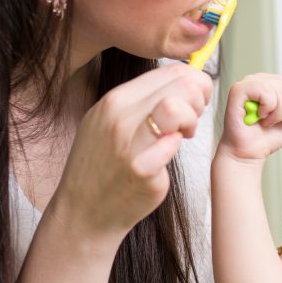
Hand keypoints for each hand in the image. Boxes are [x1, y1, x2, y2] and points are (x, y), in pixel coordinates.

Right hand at [51, 62, 211, 245]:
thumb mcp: (109, 121)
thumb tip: (183, 82)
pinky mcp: (142, 172)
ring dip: (192, 120)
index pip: (172, 71)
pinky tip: (167, 156)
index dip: (194, 83)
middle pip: (182, 85)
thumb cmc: (103, 166)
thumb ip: (143, 101)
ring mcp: (130, 144)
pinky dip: (175, 148)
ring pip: (178, 107)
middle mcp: (120, 116)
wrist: (82, 211)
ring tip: (183, 134)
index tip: (194, 101)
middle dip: (199, 100)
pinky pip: (171, 146)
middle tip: (190, 121)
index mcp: (115, 99)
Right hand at [218, 73, 281, 162]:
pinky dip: (268, 110)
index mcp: (276, 84)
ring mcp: (251, 82)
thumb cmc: (266, 138)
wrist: (248, 154)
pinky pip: (267, 93)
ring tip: (268, 122)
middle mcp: (264, 79)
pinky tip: (258, 117)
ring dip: (279, 113)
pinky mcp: (240, 89)